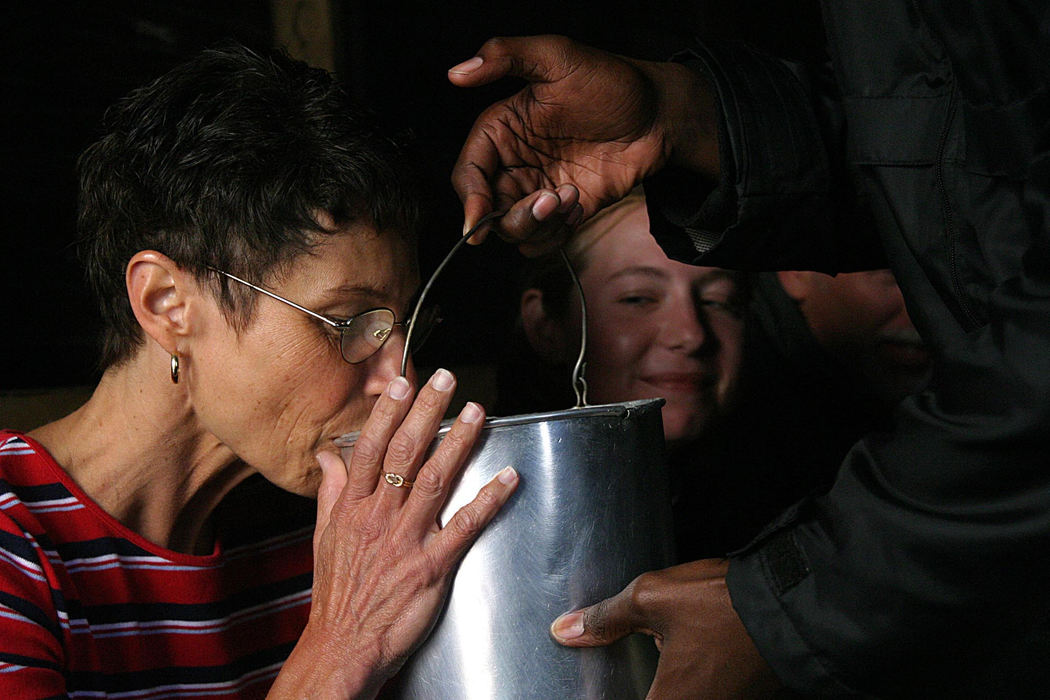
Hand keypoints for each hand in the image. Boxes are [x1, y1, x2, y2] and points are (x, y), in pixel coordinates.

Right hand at [271, 369, 517, 698]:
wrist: (343, 645)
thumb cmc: (338, 592)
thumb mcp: (324, 536)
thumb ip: (332, 491)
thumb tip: (327, 456)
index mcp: (354, 507)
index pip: (371, 449)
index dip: (388, 413)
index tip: (401, 383)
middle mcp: (380, 517)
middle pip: (405, 453)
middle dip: (427, 413)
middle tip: (446, 381)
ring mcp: (407, 540)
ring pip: (436, 479)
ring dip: (460, 443)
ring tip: (479, 413)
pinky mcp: (432, 565)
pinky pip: (465, 526)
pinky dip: (488, 500)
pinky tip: (508, 478)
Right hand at [448, 35, 719, 254]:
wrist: (658, 113)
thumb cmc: (610, 80)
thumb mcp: (557, 56)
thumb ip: (505, 56)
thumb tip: (456, 73)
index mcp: (502, 131)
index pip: (468, 173)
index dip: (469, 199)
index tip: (476, 221)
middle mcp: (515, 164)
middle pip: (488, 211)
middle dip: (512, 217)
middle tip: (548, 200)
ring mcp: (540, 189)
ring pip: (515, 231)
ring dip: (538, 225)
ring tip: (571, 197)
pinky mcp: (567, 210)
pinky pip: (544, 240)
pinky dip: (555, 235)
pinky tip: (579, 205)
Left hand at [550, 560, 781, 699]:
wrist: (792, 604)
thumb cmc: (726, 605)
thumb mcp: (652, 600)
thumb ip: (605, 619)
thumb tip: (565, 630)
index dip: (607, 695)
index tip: (599, 689)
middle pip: (651, 699)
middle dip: (635, 686)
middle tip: (617, 671)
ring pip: (673, 697)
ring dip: (661, 684)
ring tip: (658, 654)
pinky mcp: (737, 696)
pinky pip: (696, 693)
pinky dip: (682, 681)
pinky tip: (678, 656)